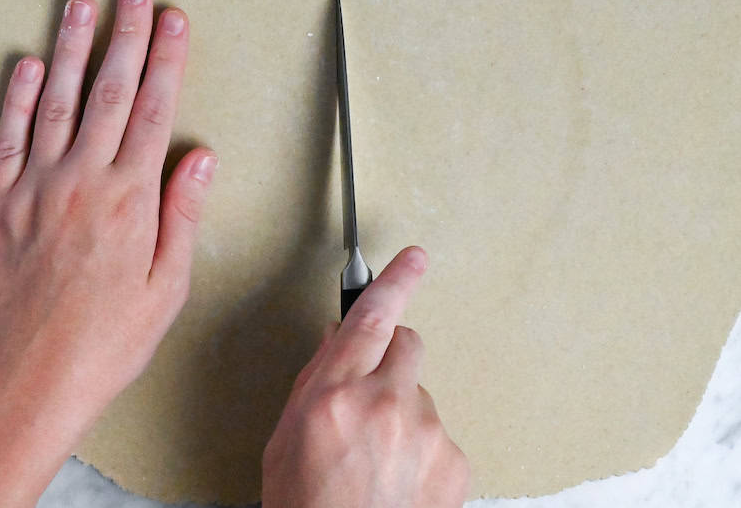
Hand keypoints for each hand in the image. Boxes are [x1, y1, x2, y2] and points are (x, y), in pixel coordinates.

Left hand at [0, 0, 216, 507]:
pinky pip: (9, 138)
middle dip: (125, 33)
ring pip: (56, 101)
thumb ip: (181, 213)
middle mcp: (82, 180)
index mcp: (129, 198)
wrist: (33, 377)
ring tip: (80, 4)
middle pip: (110, 90)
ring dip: (71, 49)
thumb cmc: (107, 339)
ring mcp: (35, 188)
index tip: (173, 18)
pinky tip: (28, 64)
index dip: (167, 58)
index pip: (154, 110)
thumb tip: (199, 155)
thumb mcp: (167, 285)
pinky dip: (17, 97)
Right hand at [261, 247, 468, 507]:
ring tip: (378, 459)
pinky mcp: (454, 460)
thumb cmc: (307, 507)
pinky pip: (439, 434)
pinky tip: (398, 478)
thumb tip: (338, 341)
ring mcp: (426, 432)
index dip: (396, 280)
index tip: (414, 258)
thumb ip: (315, 382)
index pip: (372, 318)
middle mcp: (386, 404)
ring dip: (403, 412)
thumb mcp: (286, 439)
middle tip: (372, 391)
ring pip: (420, 395)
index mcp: (336, 394)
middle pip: (408, 345)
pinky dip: (422, 448)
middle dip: (392, 357)